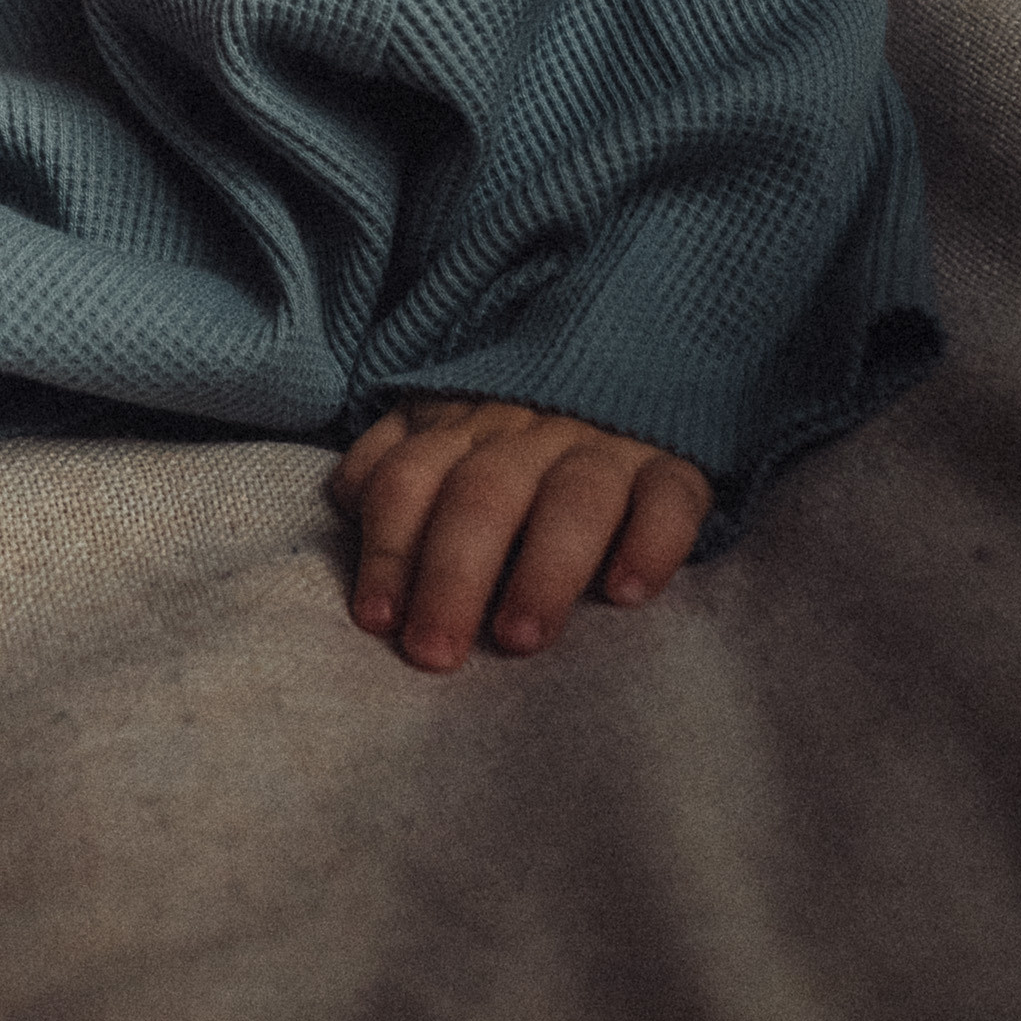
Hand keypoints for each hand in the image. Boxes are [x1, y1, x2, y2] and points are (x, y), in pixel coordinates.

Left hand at [329, 397, 712, 672]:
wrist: (628, 366)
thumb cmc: (514, 435)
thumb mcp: (444, 429)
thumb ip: (393, 461)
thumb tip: (345, 499)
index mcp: (461, 425)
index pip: (410, 480)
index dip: (389, 548)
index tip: (377, 619)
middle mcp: (529, 431)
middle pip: (483, 496)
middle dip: (452, 576)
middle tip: (434, 653)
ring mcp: (606, 445)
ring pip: (574, 499)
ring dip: (543, 570)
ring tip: (519, 639)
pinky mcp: (675, 466)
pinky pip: (669, 497)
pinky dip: (650, 542)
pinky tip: (628, 592)